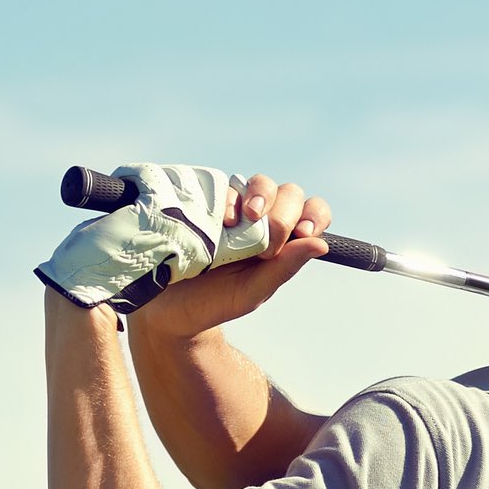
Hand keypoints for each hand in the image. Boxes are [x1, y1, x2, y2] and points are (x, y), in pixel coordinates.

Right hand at [127, 174, 333, 337]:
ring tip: (245, 222)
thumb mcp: (252, 291)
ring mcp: (233, 208)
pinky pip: (224, 186)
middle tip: (265, 245)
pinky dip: (228, 199)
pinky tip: (222, 221)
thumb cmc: (215, 302)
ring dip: (259, 196)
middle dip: (283, 215)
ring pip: (260, 182)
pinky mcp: (205, 202)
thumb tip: (321, 245)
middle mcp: (262, 220)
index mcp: (282, 241)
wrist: (166, 306)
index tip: (303, 232)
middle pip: (288, 194)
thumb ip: (285, 268)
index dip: (313, 216)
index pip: (312, 213)